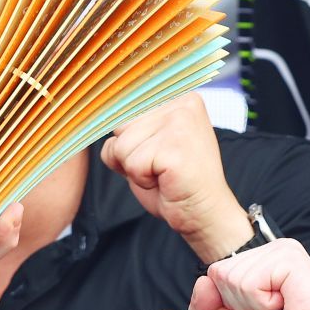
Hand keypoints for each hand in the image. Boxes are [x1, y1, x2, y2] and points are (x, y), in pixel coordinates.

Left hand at [100, 94, 245, 261]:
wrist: (204, 212)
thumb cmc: (176, 183)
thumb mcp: (149, 143)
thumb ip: (131, 125)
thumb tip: (105, 118)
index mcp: (179, 97)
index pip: (126, 109)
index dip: (130, 141)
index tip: (157, 154)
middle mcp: (182, 103)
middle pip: (120, 125)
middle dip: (130, 154)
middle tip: (159, 167)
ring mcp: (180, 122)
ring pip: (122, 145)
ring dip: (135, 168)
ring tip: (162, 173)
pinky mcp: (174, 145)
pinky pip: (132, 164)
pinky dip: (142, 180)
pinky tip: (166, 180)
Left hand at [189, 239, 309, 309]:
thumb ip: (204, 308)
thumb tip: (201, 280)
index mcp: (260, 262)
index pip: (215, 274)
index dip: (229, 306)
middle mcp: (271, 251)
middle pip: (219, 273)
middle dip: (240, 306)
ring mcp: (281, 250)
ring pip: (231, 277)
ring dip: (253, 306)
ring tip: (283, 309)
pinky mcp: (290, 257)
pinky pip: (248, 282)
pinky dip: (262, 303)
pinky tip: (288, 304)